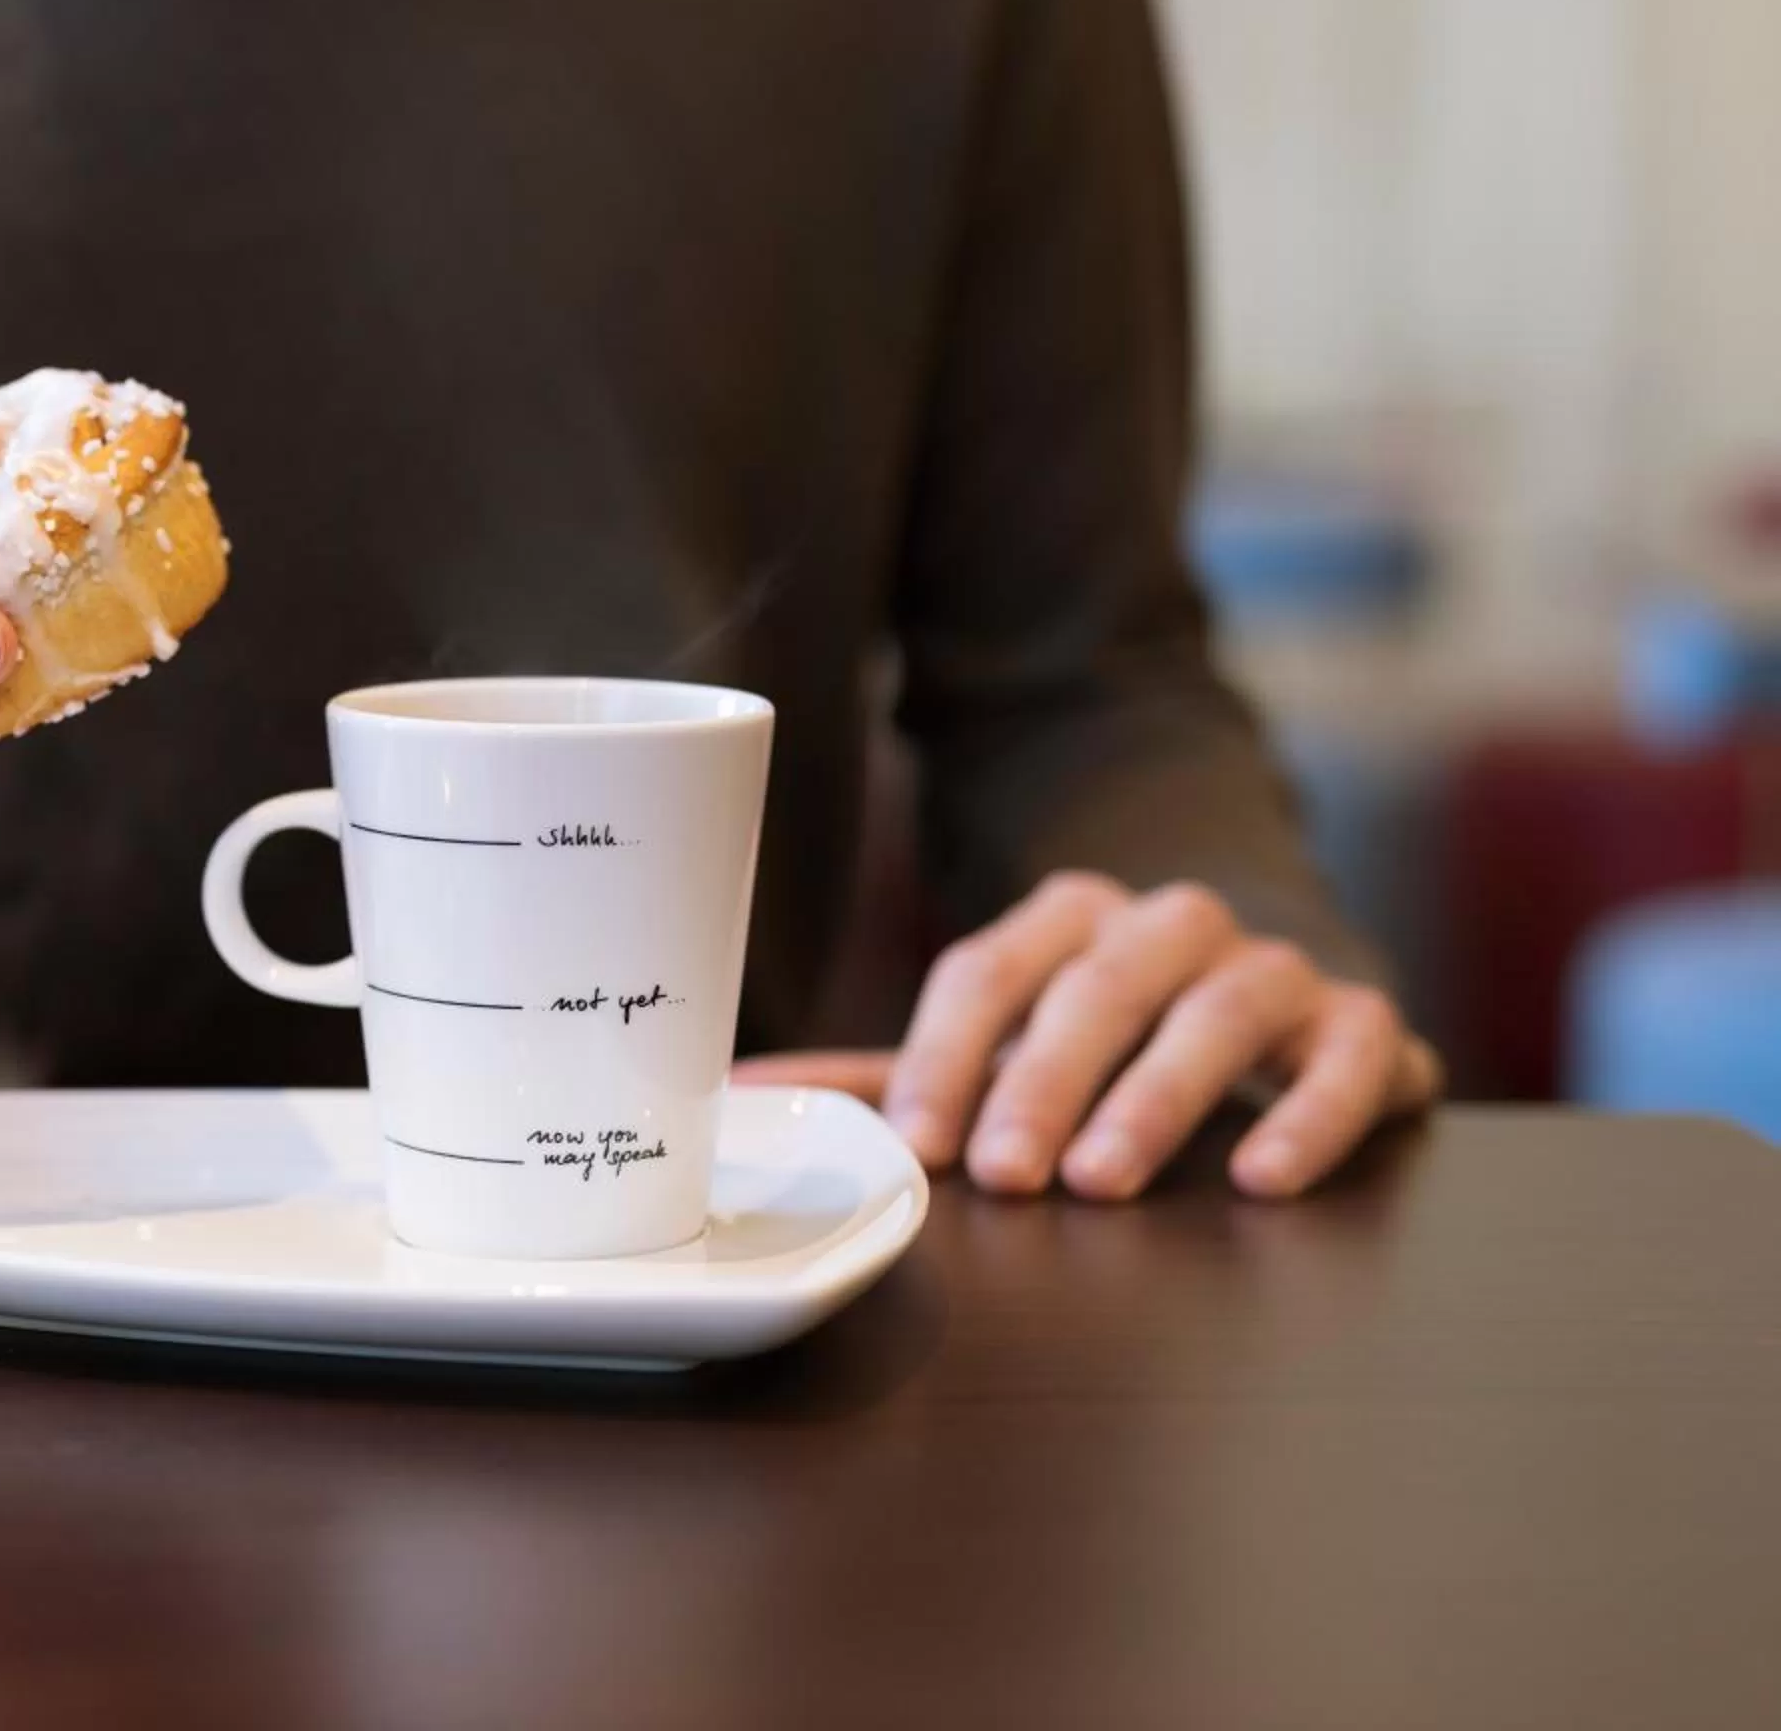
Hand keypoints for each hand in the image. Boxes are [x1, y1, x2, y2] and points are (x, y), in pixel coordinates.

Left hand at [735, 873, 1439, 1200]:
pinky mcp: (1361, 1023)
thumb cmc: (1115, 1034)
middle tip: (1008, 1174)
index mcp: (1067, 920)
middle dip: (1042, 1079)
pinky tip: (1260, 1177)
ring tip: (1104, 1177)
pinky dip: (1307, 1113)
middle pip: (1095, 985)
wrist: (1285, 991)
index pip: (987, 971)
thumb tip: (736, 1092)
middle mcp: (1169, 926)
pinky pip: (1345, 1054)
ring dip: (1156, 1094)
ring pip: (1215, 1008)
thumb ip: (890, 1074)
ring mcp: (1272, 968)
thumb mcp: (1004, 1046)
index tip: (919, 1145)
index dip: (945, 1054)